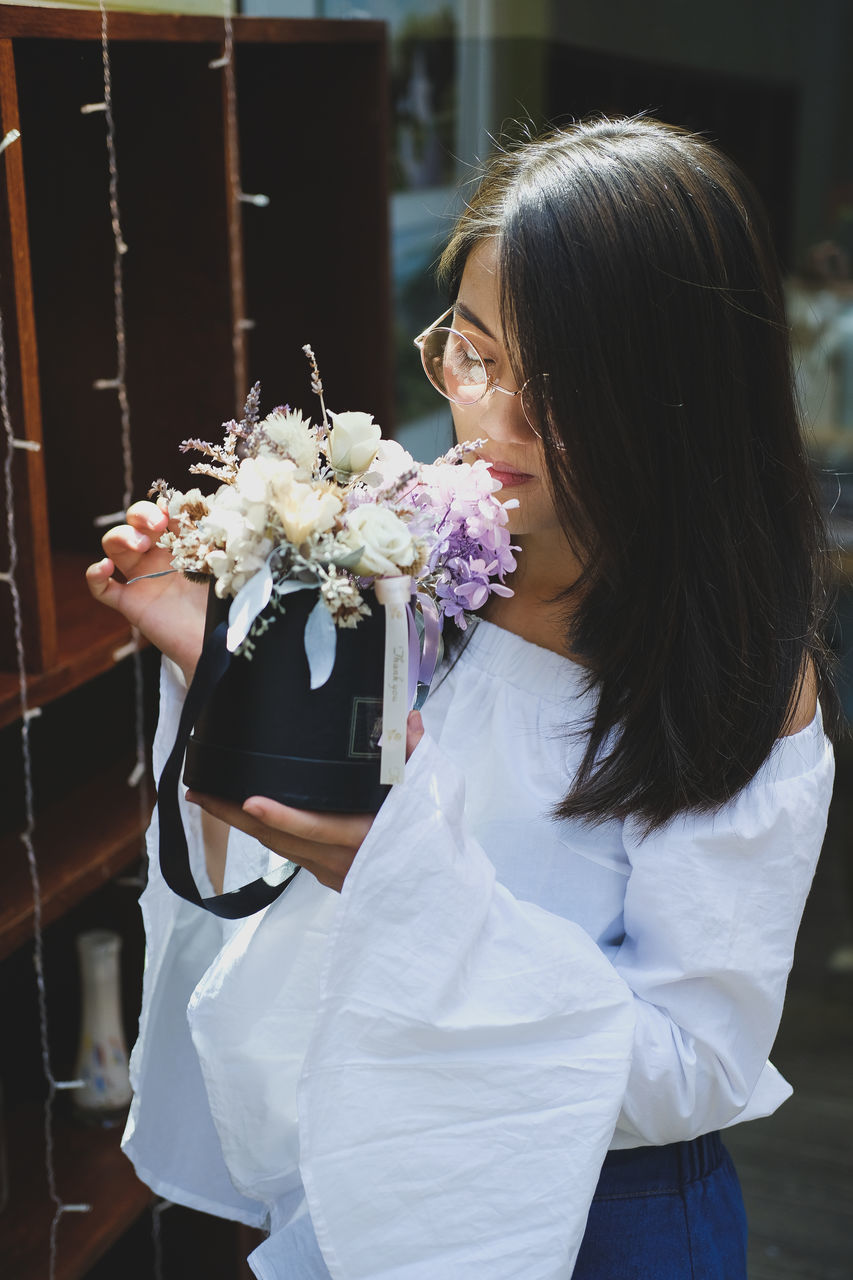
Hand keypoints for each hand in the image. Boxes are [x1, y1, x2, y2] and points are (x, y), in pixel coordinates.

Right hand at [86, 500, 206, 681]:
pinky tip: (104, 568)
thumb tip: (209, 508)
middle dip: (140, 515)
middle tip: (156, 525)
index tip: (172, 509)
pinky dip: (95, 575)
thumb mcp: (222, 565)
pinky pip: (101, 588)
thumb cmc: (225, 605)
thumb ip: (214, 539)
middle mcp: (158, 559)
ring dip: (121, 536)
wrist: (218, 645)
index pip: (163, 514)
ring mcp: (141, 580)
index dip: (163, 506)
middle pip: (134, 523)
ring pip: (114, 547)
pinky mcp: (130, 604)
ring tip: (140, 546)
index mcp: (182, 546)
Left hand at [187, 711, 425, 892]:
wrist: (437, 895)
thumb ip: (416, 757)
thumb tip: (409, 719)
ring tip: (207, 798)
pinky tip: (243, 815)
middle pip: (277, 839)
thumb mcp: (431, 797)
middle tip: (199, 791)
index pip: (316, 828)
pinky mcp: (325, 875)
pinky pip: (286, 852)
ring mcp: (330, 872)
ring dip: (239, 825)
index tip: (250, 801)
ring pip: (276, 847)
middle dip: (234, 817)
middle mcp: (340, 861)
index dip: (282, 817)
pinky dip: (262, 832)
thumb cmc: (433, 842)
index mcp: (365, 838)